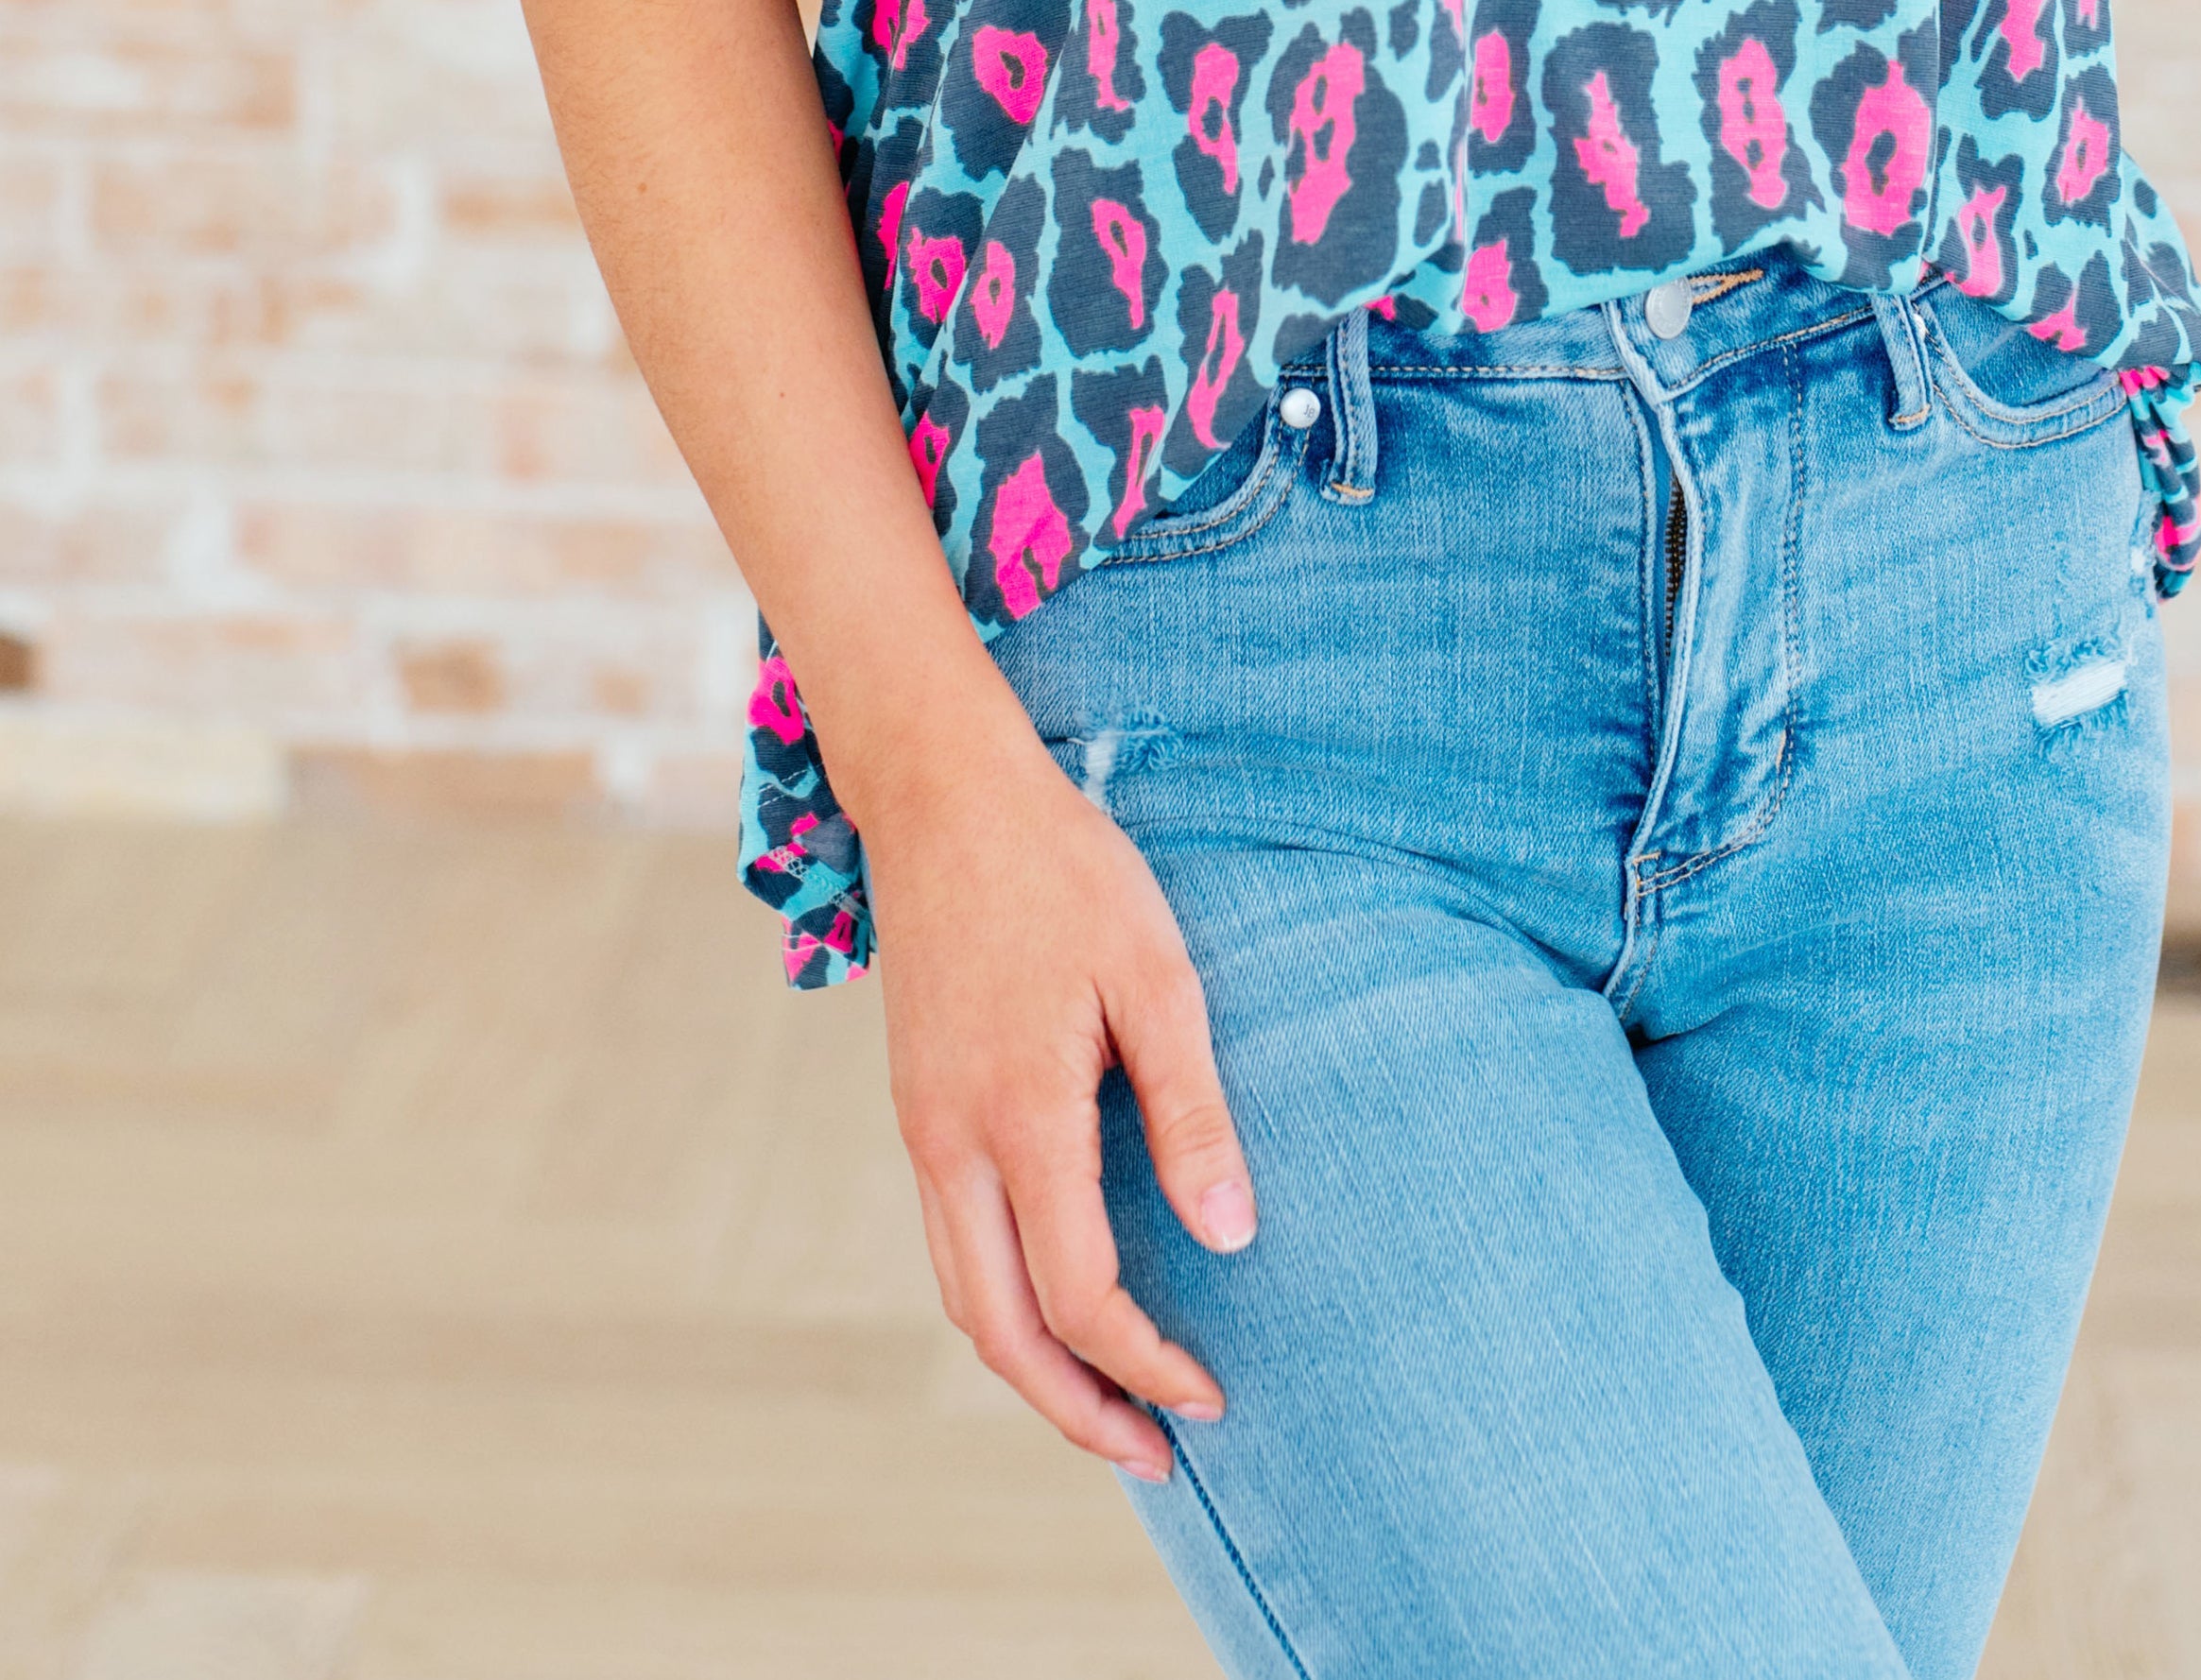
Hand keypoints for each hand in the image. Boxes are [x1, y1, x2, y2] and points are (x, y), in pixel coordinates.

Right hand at [869, 723, 1256, 1478]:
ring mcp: (922, 1126)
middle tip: (1159, 1456)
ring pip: (964, 1295)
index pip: (1080, 1295)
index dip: (1148, 1363)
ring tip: (1111, 1402)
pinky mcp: (917, 1104)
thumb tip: (1231, 1239)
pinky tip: (1060, 1296)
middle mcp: (953, 1143)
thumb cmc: (1063, 869)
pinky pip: (953, 1242)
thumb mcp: (1156, 973)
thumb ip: (1191, 1111)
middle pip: (1000, 1331)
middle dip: (1077, 1412)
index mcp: (1020, 1117)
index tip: (1214, 1393)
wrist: (941, 794)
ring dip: (1034, 1367)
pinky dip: (1004, 1301)